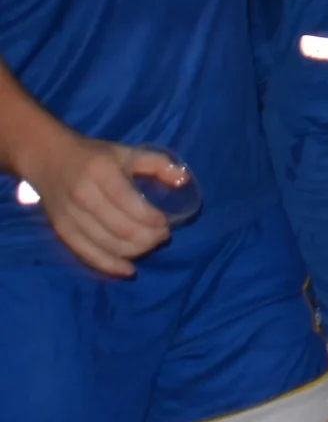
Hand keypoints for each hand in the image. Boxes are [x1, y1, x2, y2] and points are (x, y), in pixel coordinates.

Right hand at [22, 129, 177, 277]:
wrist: (49, 160)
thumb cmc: (95, 156)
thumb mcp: (127, 152)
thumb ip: (158, 164)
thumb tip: (184, 180)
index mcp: (102, 173)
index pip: (130, 204)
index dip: (151, 219)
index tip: (167, 223)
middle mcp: (84, 196)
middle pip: (120, 228)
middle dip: (147, 237)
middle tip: (163, 236)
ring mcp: (70, 216)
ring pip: (106, 244)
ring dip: (134, 251)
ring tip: (150, 246)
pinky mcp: (62, 231)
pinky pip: (86, 254)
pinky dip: (109, 265)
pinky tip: (127, 270)